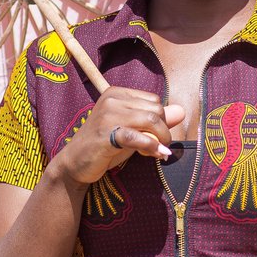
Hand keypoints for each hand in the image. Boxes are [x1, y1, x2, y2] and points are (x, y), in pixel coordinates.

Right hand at [54, 86, 185, 185]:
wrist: (75, 163)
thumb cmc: (105, 146)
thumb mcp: (132, 130)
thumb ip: (155, 121)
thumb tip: (181, 111)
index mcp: (116, 92)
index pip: (154, 100)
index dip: (161, 120)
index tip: (156, 137)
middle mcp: (111, 99)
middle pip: (155, 109)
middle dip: (163, 130)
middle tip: (159, 147)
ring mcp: (107, 115)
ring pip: (150, 121)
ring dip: (160, 139)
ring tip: (159, 152)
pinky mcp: (106, 133)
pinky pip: (138, 137)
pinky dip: (152, 147)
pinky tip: (157, 155)